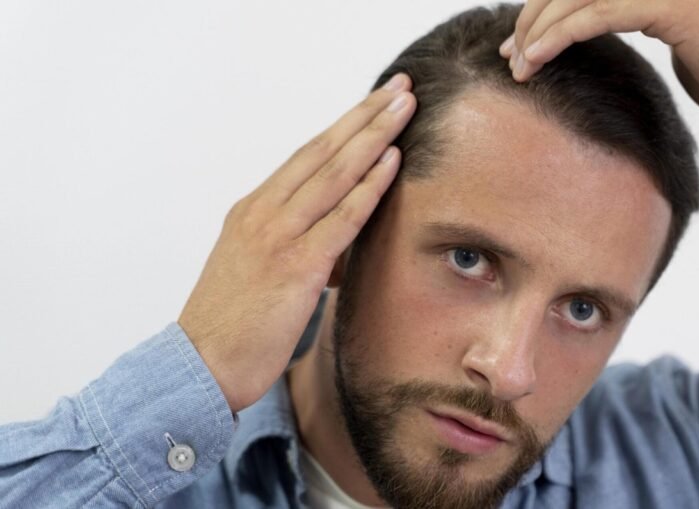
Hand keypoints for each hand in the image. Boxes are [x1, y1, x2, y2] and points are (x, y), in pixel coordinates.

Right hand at [178, 74, 415, 412]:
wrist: (199, 367)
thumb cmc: (232, 326)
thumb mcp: (262, 273)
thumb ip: (298, 249)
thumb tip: (341, 247)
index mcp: (252, 211)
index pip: (307, 157)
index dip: (344, 126)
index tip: (374, 102)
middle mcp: (263, 212)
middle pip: (323, 150)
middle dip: (364, 114)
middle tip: (399, 86)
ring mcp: (278, 236)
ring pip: (334, 172)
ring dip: (374, 135)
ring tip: (404, 105)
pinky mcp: (295, 266)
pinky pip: (341, 218)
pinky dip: (369, 186)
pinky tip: (392, 160)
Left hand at [500, 0, 698, 147]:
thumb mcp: (675, 41)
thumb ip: (638, 21)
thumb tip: (595, 31)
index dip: (544, 9)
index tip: (518, 45)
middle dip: (534, 19)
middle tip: (510, 56)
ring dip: (541, 31)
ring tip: (518, 65)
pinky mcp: (677, 7)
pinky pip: (603, 13)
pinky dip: (565, 34)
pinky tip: (541, 57)